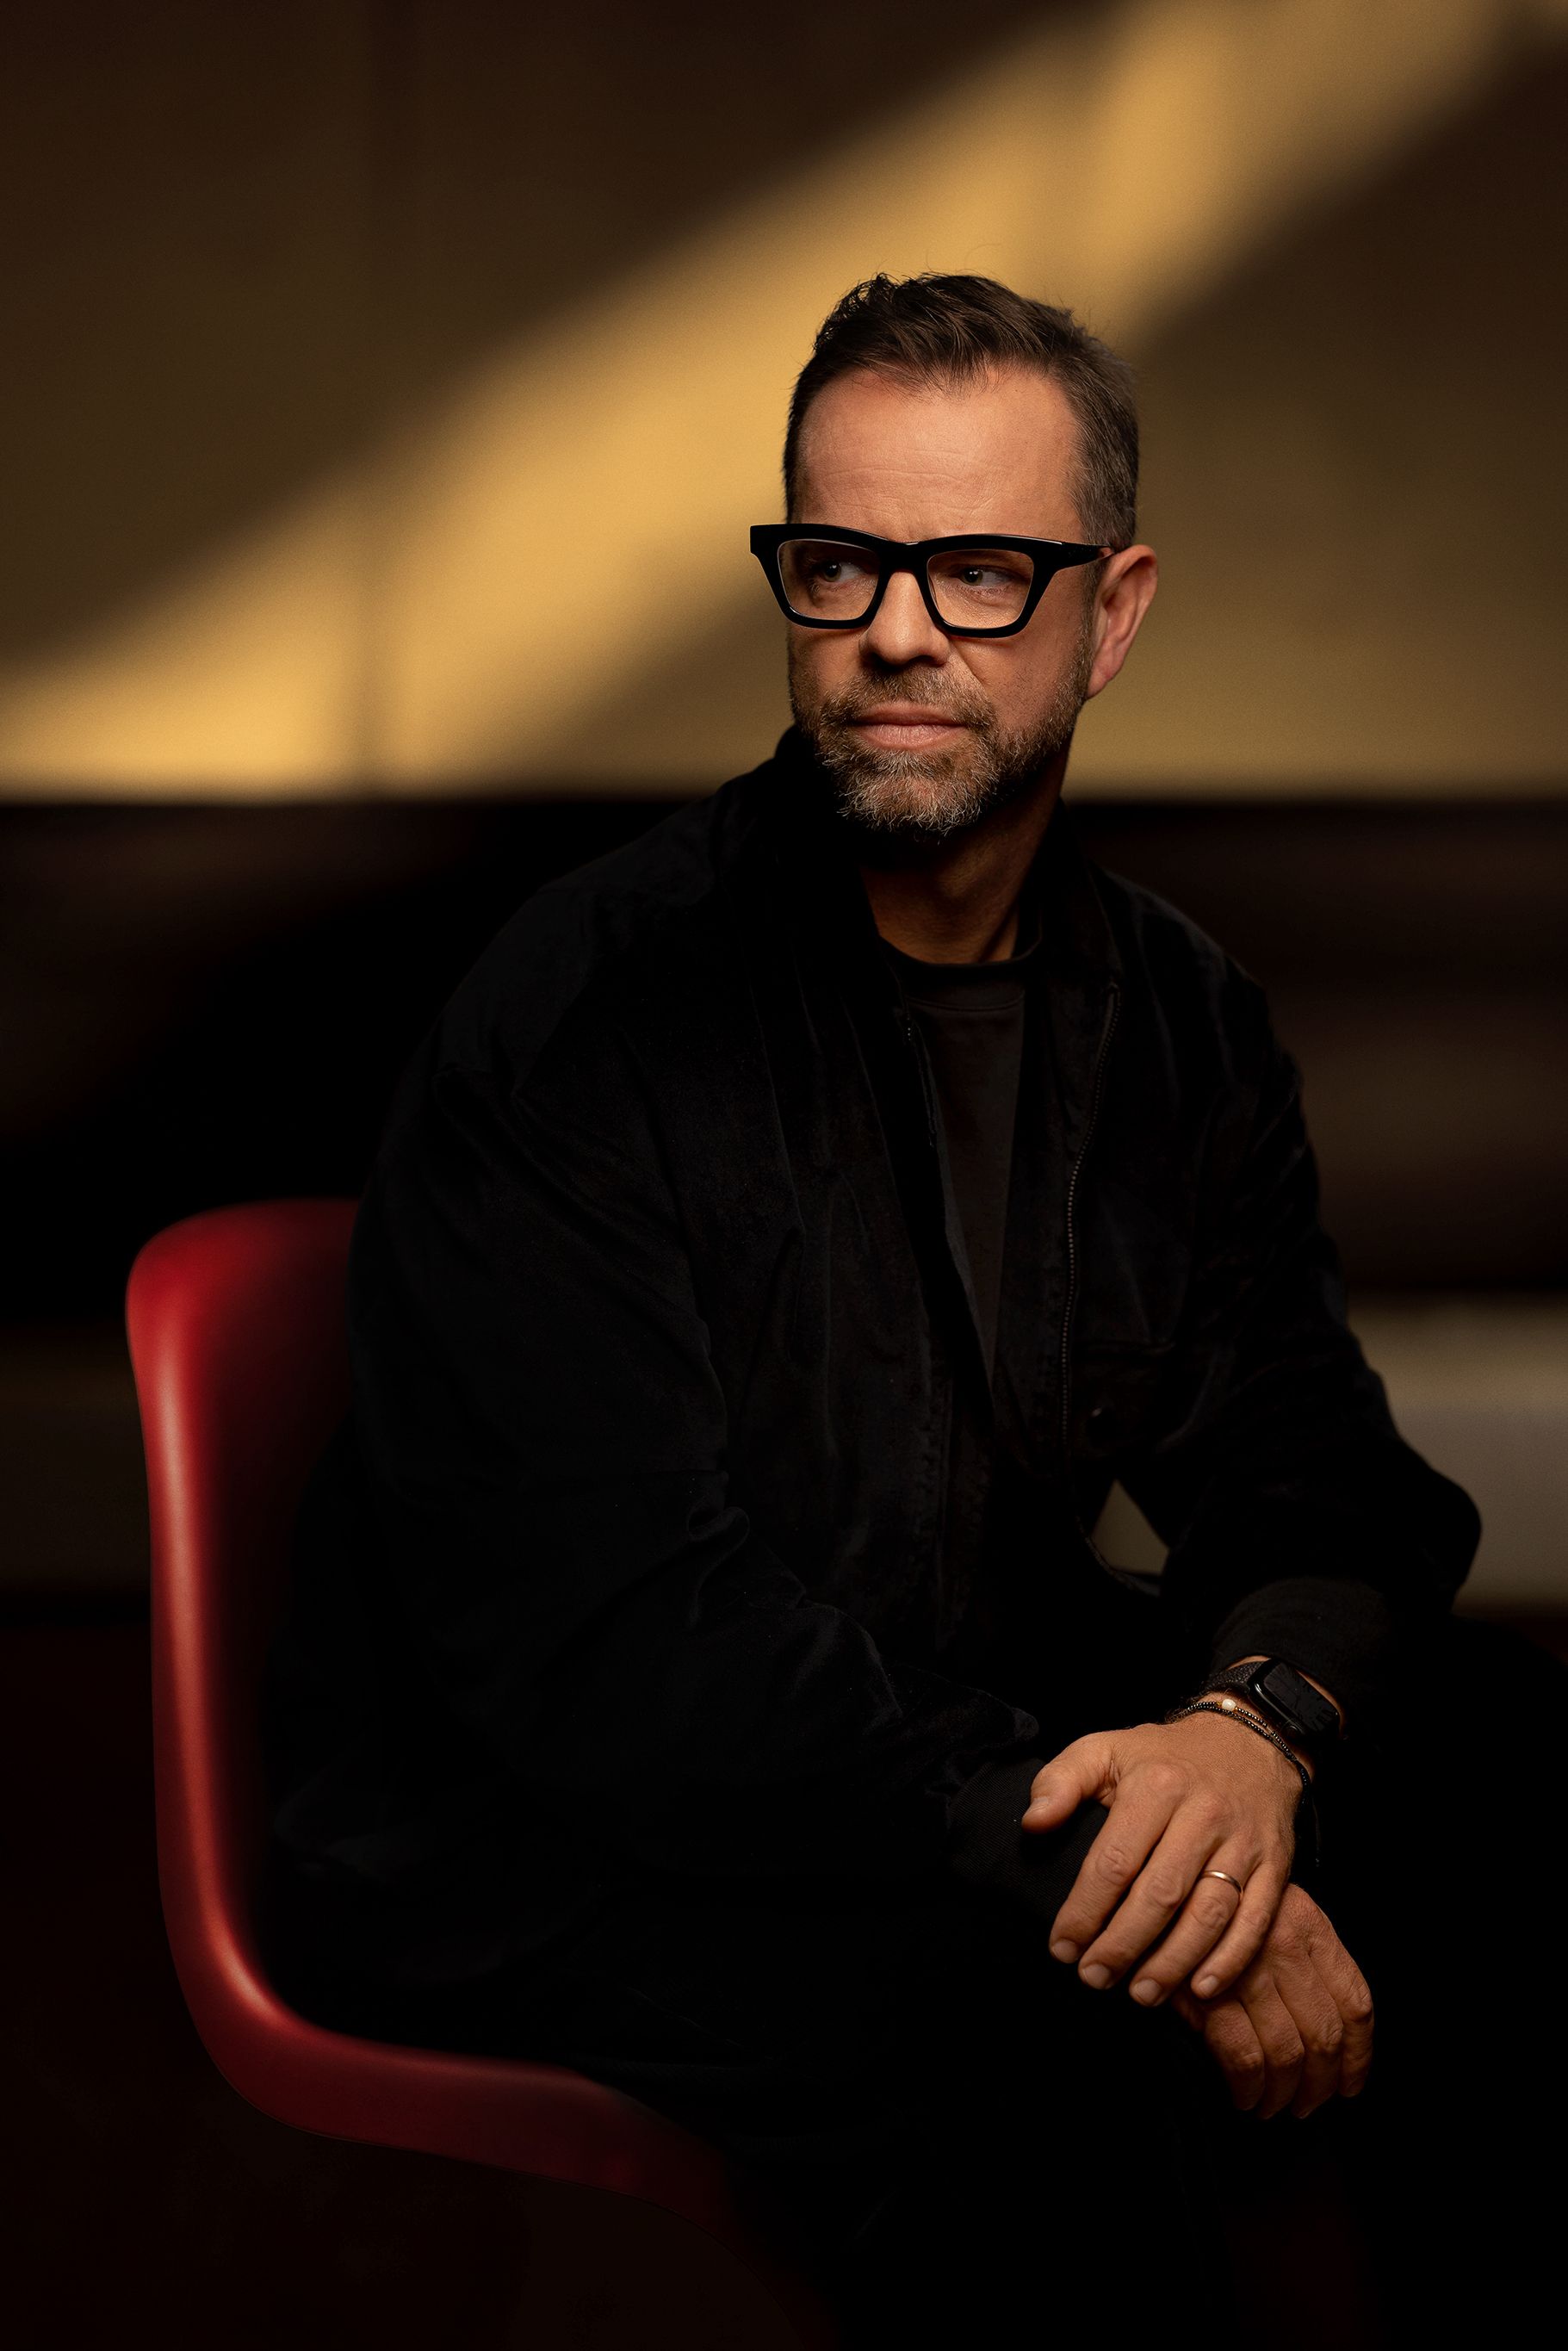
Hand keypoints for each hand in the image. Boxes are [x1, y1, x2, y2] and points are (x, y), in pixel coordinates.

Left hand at [1023, 1712, 1300, 2001]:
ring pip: (1209, 1913)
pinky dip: (1230, 1960)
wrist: (1248, 1743)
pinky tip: (1200, 1989)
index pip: (1114, 1861)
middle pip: (1160, 1894)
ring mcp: (1243, 1843)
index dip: (1085, 1910)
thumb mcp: (1106, 1750)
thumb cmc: (1164, 1757)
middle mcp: (1203, 1815)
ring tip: (1140, 1993)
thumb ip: (1062, 1782)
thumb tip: (1033, 1823)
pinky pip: (1255, 1920)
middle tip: (1094, 1978)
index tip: (1062, 1946)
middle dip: (1123, 1944)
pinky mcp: (1275, 1867)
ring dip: (1173, 1962)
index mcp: (1156, 1786)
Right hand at [1170, 1883, 1373, 2117]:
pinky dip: (1248, 2088)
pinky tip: (1243, 2096)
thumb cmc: (1208, 1911)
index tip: (1348, 2085)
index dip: (1359, 2055)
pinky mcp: (1206, 1990)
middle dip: (1319, 2084)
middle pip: (1325, 2034)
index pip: (1355, 2001)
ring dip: (1282, 2094)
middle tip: (1305, 2105)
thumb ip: (1301, 1961)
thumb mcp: (1267, 1915)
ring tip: (1271, 2106)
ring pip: (1287, 2052)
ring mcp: (1245, 1966)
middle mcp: (1284, 1941)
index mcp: (1308, 1923)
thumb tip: (1330, 2043)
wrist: (1150, 1895)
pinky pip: (1244, 2057)